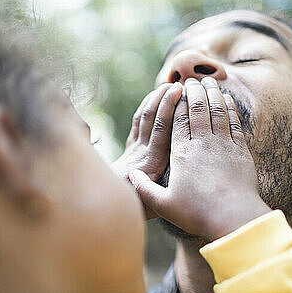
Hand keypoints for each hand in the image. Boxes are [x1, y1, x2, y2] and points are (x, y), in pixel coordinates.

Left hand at [111, 83, 181, 217]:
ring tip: (168, 86)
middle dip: (163, 100)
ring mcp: (135, 147)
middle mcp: (142, 152)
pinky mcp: (130, 145)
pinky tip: (155, 96)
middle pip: (152, 119)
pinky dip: (146, 106)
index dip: (169, 110)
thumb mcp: (153, 203)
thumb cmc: (138, 207)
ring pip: (144, 117)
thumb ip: (163, 187)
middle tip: (178, 85)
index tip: (179, 93)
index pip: (160, 131)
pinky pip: (137, 121)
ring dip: (155, 100)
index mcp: (151, 164)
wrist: (110, 207)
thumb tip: (181, 177)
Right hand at [128, 77, 270, 240]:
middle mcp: (203, 144)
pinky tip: (226, 99)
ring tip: (208, 82)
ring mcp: (224, 145)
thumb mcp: (164, 205)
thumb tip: (131, 176)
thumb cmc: (197, 213)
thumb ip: (145, 189)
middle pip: (198, 109)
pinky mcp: (241, 151)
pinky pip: (233, 122)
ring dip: (212, 93)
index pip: (177, 119)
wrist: (233, 217)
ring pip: (217, 110)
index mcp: (182, 153)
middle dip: (194, 91)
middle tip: (192, 80)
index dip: (176, 101)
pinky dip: (229, 107)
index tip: (176, 89)